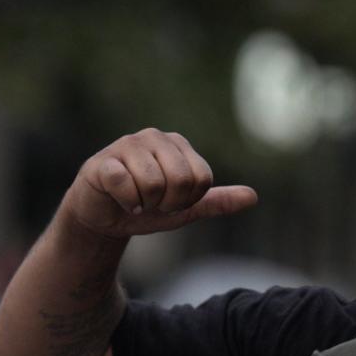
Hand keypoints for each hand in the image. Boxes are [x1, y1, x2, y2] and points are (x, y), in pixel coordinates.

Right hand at [61, 128, 257, 238]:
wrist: (104, 218)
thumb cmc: (148, 207)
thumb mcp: (187, 208)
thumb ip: (218, 201)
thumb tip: (253, 197)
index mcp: (179, 145)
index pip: (202, 179)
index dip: (188, 200)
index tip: (172, 201)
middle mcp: (154, 137)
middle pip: (181, 180)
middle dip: (169, 203)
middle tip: (153, 202)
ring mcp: (127, 145)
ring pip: (154, 184)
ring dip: (146, 204)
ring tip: (136, 199)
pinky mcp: (102, 161)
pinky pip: (126, 185)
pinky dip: (127, 202)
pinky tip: (120, 200)